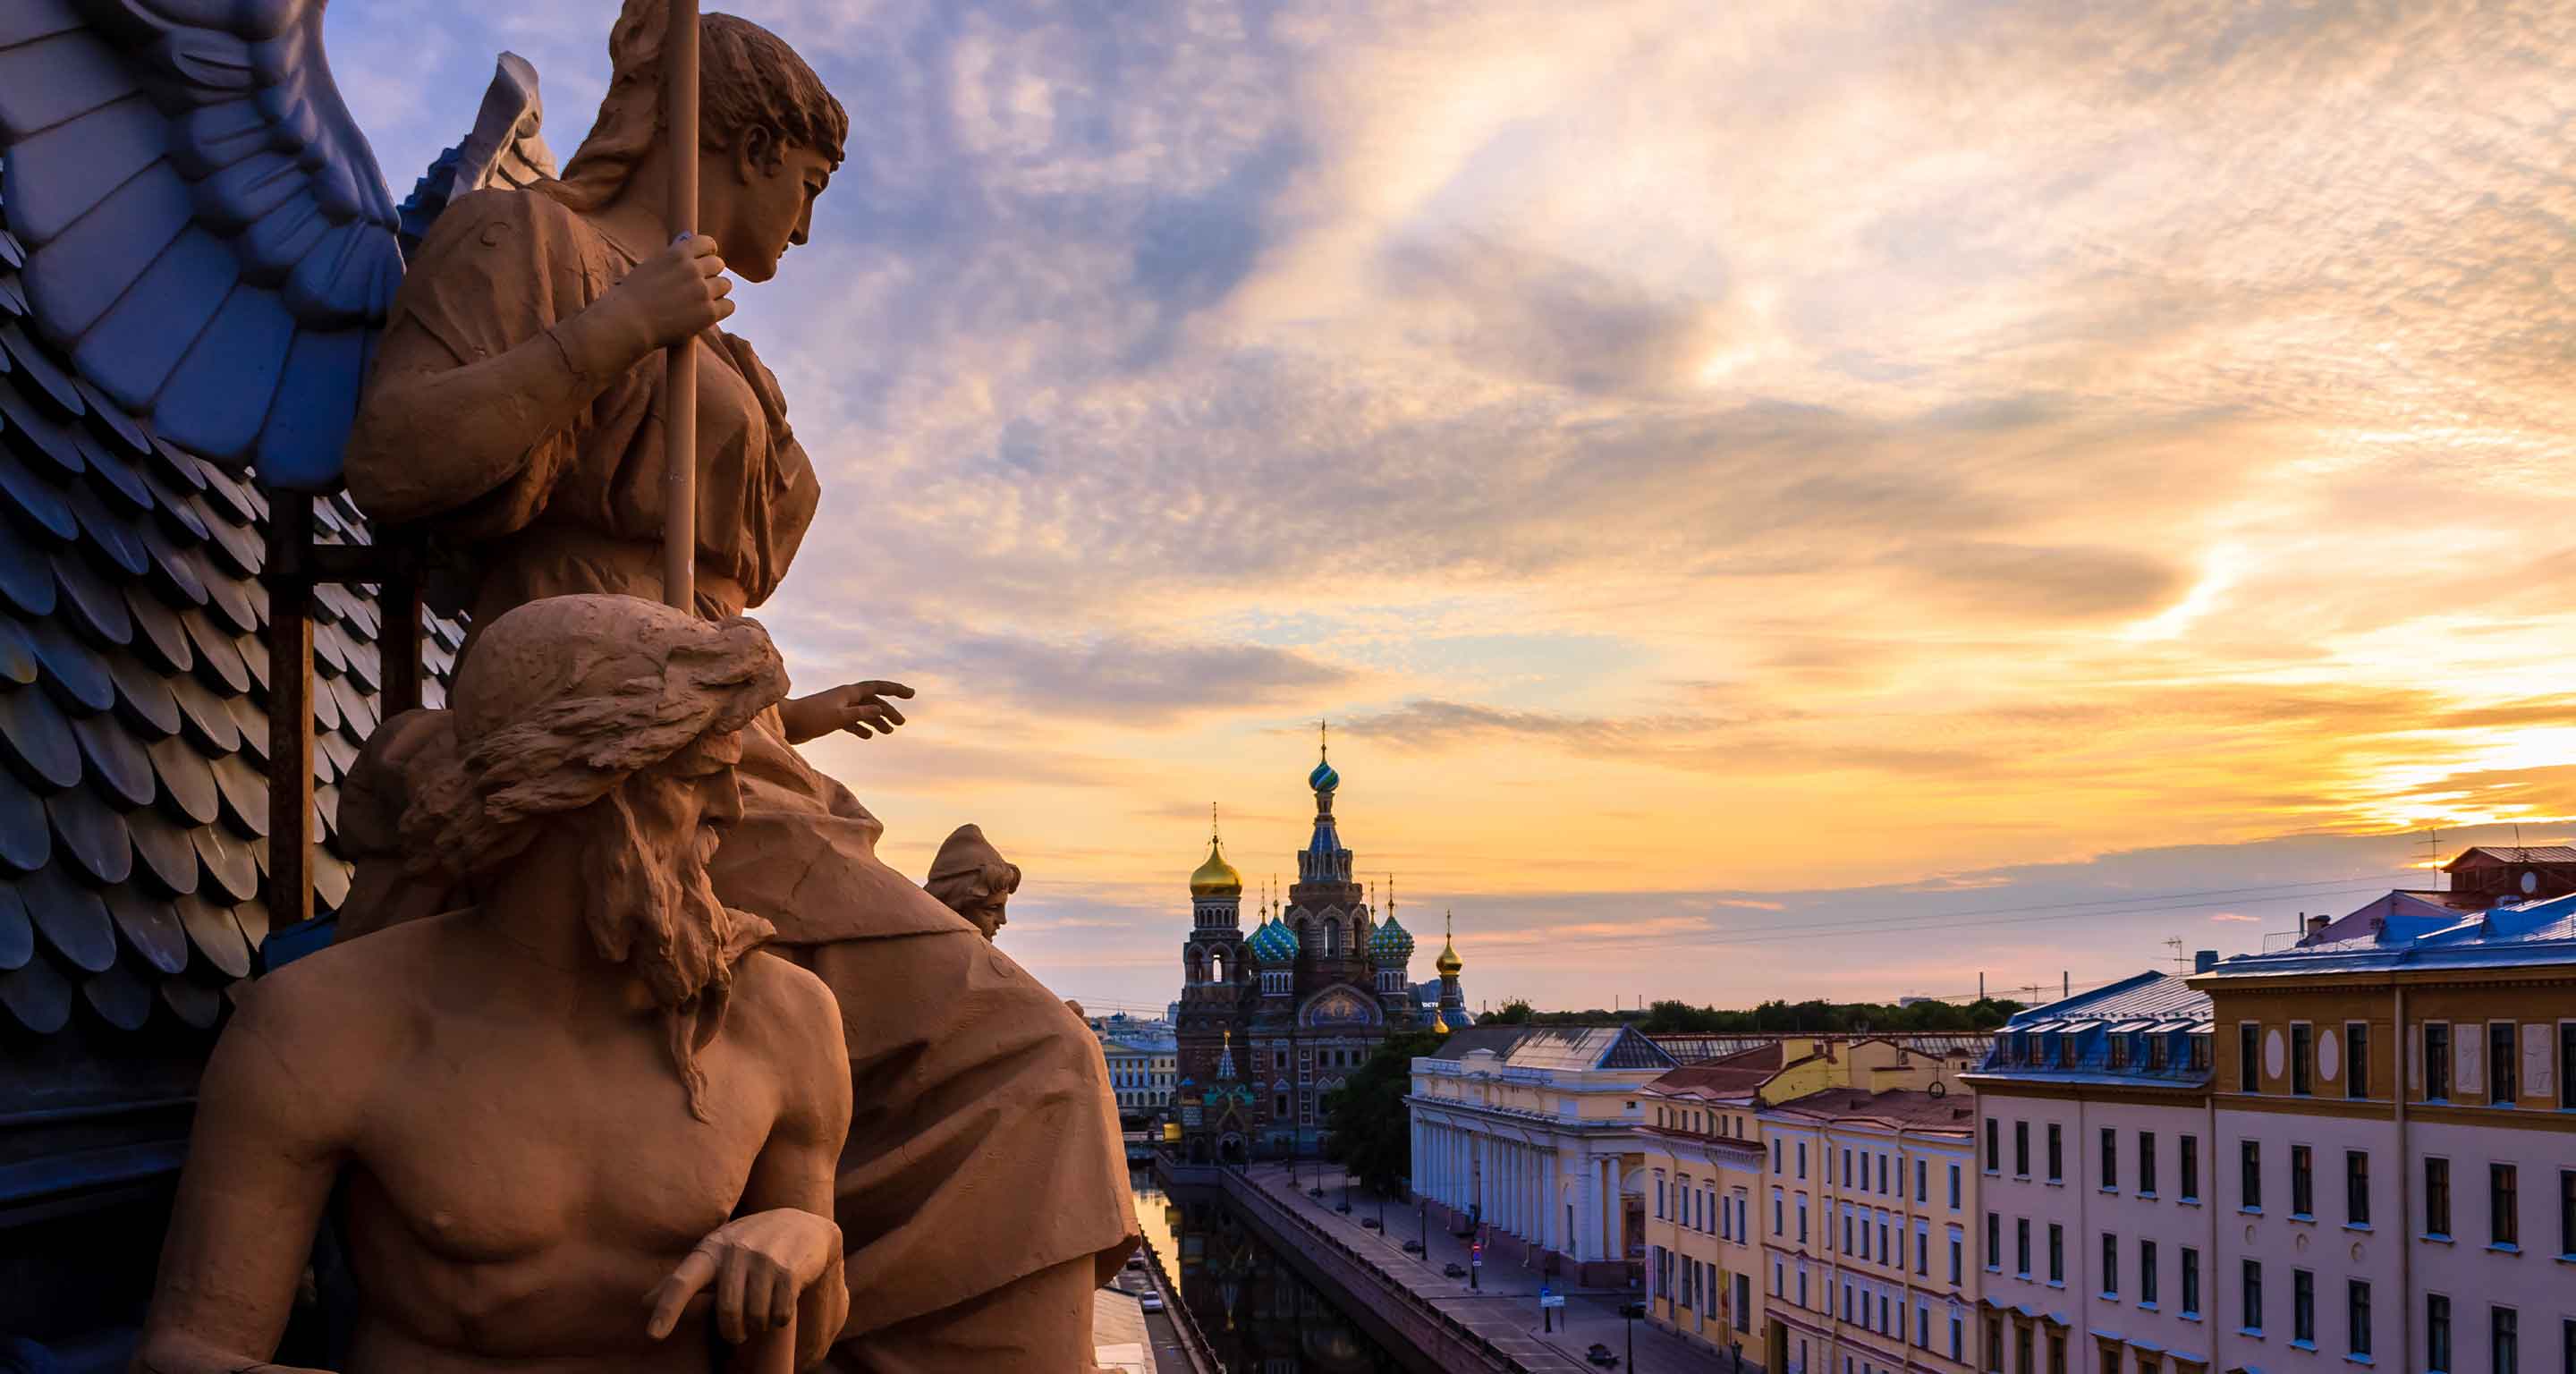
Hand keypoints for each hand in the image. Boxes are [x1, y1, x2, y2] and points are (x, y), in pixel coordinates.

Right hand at [598, 233, 733, 354]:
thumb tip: (690, 257)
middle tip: (699, 286)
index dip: (708, 253)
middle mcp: (693, 269)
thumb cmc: (633, 296)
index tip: (704, 261)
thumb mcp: (652, 266)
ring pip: (725, 285)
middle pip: (718, 265)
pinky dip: (721, 309)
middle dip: (711, 274)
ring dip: (716, 292)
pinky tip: (707, 313)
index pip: (708, 243)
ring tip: (700, 302)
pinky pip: (729, 305)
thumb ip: (673, 260)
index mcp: (678, 253)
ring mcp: (703, 291)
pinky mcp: (708, 312)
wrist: (628, 322)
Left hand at [645, 1209, 843, 1344]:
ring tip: (762, 1313)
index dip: (668, 1308)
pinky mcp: (790, 1270)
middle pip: (727, 1312)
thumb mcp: (716, 1254)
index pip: (683, 1280)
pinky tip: (781, 1305)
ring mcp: (765, 1259)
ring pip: (755, 1317)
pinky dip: (779, 1320)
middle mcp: (736, 1250)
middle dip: (734, 1331)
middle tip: (738, 1333)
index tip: (654, 1335)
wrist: (805, 1226)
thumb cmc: (751, 1245)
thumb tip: (643, 1302)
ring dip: (759, 1325)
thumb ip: (683, 1279)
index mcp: (712, 1249)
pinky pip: (779, 1315)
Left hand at [782, 681, 914, 744]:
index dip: (895, 689)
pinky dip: (862, 727)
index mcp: (848, 692)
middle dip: (889, 711)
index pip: (877, 687)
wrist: (784, 723)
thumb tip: (880, 709)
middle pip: (873, 701)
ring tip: (889, 732)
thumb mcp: (837, 717)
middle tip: (901, 724)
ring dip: (877, 720)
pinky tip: (868, 736)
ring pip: (863, 712)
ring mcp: (838, 708)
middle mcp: (845, 698)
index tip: (911, 694)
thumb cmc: (809, 718)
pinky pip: (852, 722)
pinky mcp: (830, 719)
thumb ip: (860, 714)